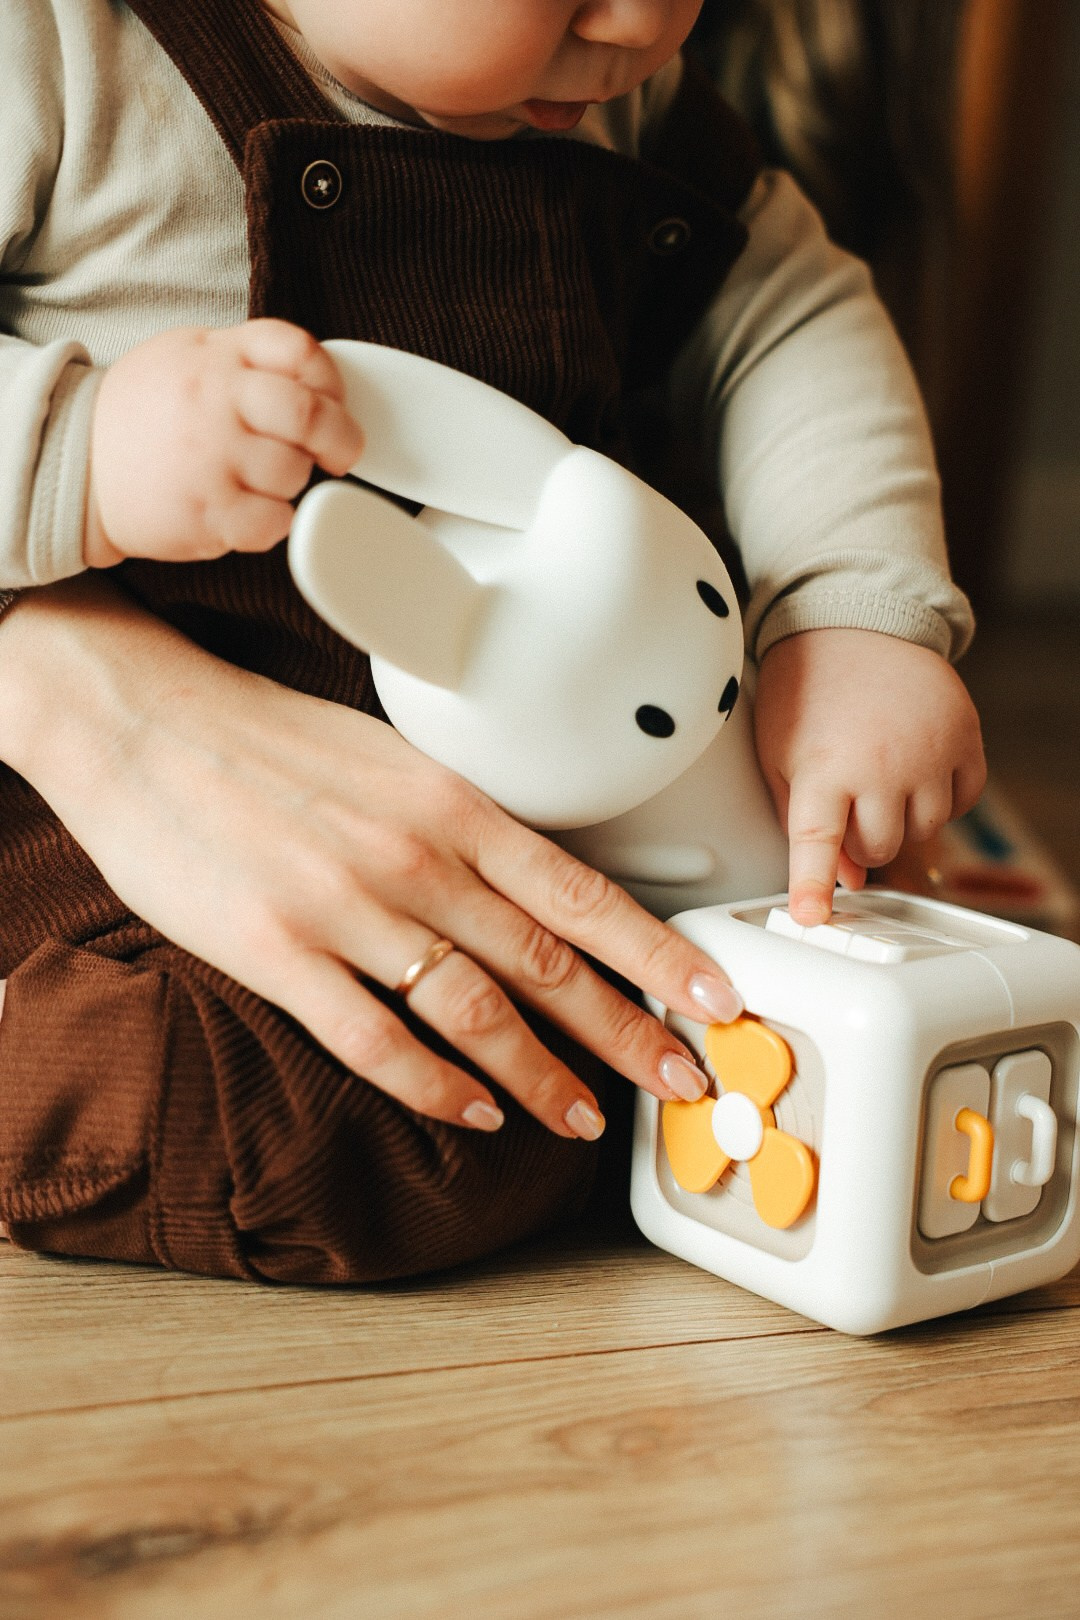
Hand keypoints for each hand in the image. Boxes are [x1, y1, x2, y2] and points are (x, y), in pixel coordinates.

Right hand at [5, 581, 744, 1139]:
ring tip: (583, 1118)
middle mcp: (415, 858)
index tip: (709, 995)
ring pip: (474, 1011)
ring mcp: (347, 909)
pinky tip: (471, 1113)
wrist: (147, 722)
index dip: (656, 954)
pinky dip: (430, 1085)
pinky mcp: (278, 954)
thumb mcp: (390, 759)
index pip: (582, 891)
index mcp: (450, 804)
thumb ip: (462, 827)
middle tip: (678, 1079)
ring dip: (540, 1074)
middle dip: (626, 1031)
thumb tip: (534, 890)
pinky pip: (372, 1039)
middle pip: (547, 962)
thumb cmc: (268, 739)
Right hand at [85, 320, 362, 566]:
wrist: (74, 466)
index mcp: (216, 355)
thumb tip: (318, 381)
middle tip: (339, 455)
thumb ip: (248, 360)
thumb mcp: (188, 357)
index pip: (299, 351)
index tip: (333, 404)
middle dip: (340, 439)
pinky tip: (250, 512)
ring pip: (294, 474)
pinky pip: (274, 523)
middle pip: (309, 414)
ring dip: (291, 483)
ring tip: (260, 481)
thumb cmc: (142, 416)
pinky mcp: (206, 511)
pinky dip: (274, 523)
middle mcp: (214, 400)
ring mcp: (209, 458)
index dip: (331, 382)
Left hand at [754, 627, 985, 923]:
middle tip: (848, 801)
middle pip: (881, 849)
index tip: (813, 918)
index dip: (813, 886)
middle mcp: (880, 765)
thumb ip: (801, 820)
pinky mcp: (965, 738)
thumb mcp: (779, 754)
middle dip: (863, 839)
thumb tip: (845, 878)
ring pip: (925, 832)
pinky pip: (963, 801)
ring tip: (879, 778)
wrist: (853, 624)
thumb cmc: (806, 691)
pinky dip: (942, 797)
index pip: (817, 843)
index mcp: (822, 768)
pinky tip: (915, 769)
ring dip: (902, 820)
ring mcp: (929, 752)